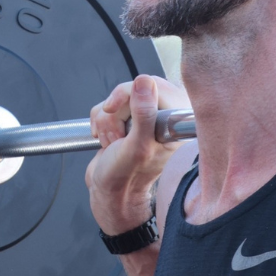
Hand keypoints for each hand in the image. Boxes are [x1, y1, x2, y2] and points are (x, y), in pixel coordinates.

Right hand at [84, 74, 186, 236]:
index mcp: (175, 125)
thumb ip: (144, 115)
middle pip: (134, 89)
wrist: (107, 192)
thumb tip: (144, 82)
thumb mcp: (136, 147)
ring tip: (113, 143)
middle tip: (117, 135)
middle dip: (115, 111)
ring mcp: (144, 119)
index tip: (115, 109)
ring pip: (118, 98)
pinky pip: (109, 106)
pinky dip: (100, 122)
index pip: (155, 85)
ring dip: (106, 120)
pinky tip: (106, 140)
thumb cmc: (124, 177)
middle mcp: (162, 119)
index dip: (130, 94)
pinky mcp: (128, 121)